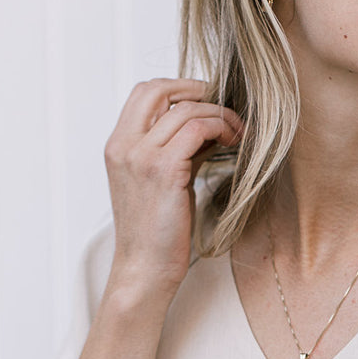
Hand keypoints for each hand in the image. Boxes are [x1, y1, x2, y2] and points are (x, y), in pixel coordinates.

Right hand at [103, 78, 243, 305]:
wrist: (144, 270)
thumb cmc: (157, 233)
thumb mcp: (161, 183)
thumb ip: (177, 151)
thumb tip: (209, 127)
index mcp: (118, 146)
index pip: (144, 92)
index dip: (180, 88)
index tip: (208, 101)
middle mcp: (124, 145)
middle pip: (159, 88)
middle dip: (199, 89)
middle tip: (227, 106)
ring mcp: (140, 156)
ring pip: (186, 108)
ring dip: (220, 114)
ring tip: (239, 132)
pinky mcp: (163, 170)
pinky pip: (198, 128)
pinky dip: (221, 128)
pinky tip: (235, 143)